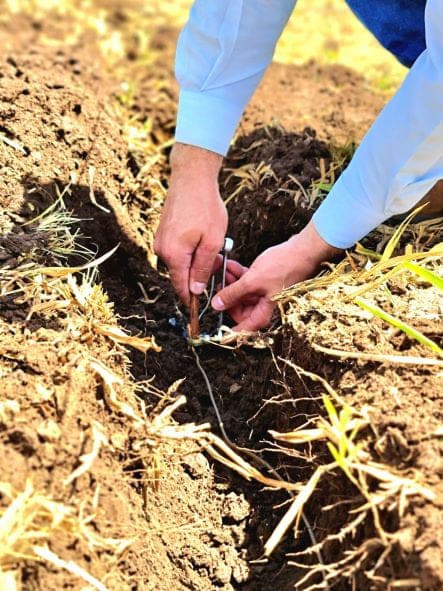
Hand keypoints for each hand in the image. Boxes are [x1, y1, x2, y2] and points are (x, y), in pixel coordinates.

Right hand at [154, 143, 226, 304]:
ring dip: (197, 260)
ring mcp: (161, 241)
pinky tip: (204, 237)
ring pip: (181, 262)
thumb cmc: (205, 207)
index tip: (204, 307)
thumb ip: (203, 269)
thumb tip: (195, 290)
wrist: (191, 177)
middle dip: (200, 275)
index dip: (193, 299)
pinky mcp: (163, 233)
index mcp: (173, 255)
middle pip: (182, 275)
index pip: (182, 287)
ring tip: (215, 245)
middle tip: (220, 263)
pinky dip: (192, 250)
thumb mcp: (212, 241)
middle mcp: (162, 250)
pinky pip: (178, 250)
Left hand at [211, 222, 342, 330]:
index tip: (215, 320)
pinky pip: (248, 282)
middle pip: (239, 308)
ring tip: (222, 269)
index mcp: (264, 312)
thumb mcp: (252, 281)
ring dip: (230, 282)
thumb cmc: (285, 267)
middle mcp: (265, 306)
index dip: (227, 327)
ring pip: (242, 293)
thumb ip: (233, 294)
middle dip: (226, 295)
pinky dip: (239, 275)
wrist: (303, 250)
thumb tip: (217, 305)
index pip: (242, 327)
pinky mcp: (267, 281)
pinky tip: (231, 265)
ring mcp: (266, 293)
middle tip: (217, 283)